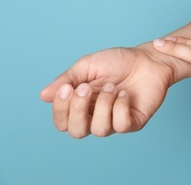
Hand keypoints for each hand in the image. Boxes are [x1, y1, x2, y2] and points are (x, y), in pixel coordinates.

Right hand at [40, 44, 173, 137]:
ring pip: (99, 130)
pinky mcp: (134, 121)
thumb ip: (66, 80)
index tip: (68, 87)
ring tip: (112, 87)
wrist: (147, 58)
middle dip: (78, 110)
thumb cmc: (117, 61)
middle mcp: (96, 116)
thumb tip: (43, 96)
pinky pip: (121, 125)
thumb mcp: (87, 66)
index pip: (62, 121)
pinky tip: (124, 94)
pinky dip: (120, 108)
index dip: (61, 109)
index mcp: (82, 104)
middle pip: (76, 132)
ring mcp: (115, 120)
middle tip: (87, 88)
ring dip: (103, 105)